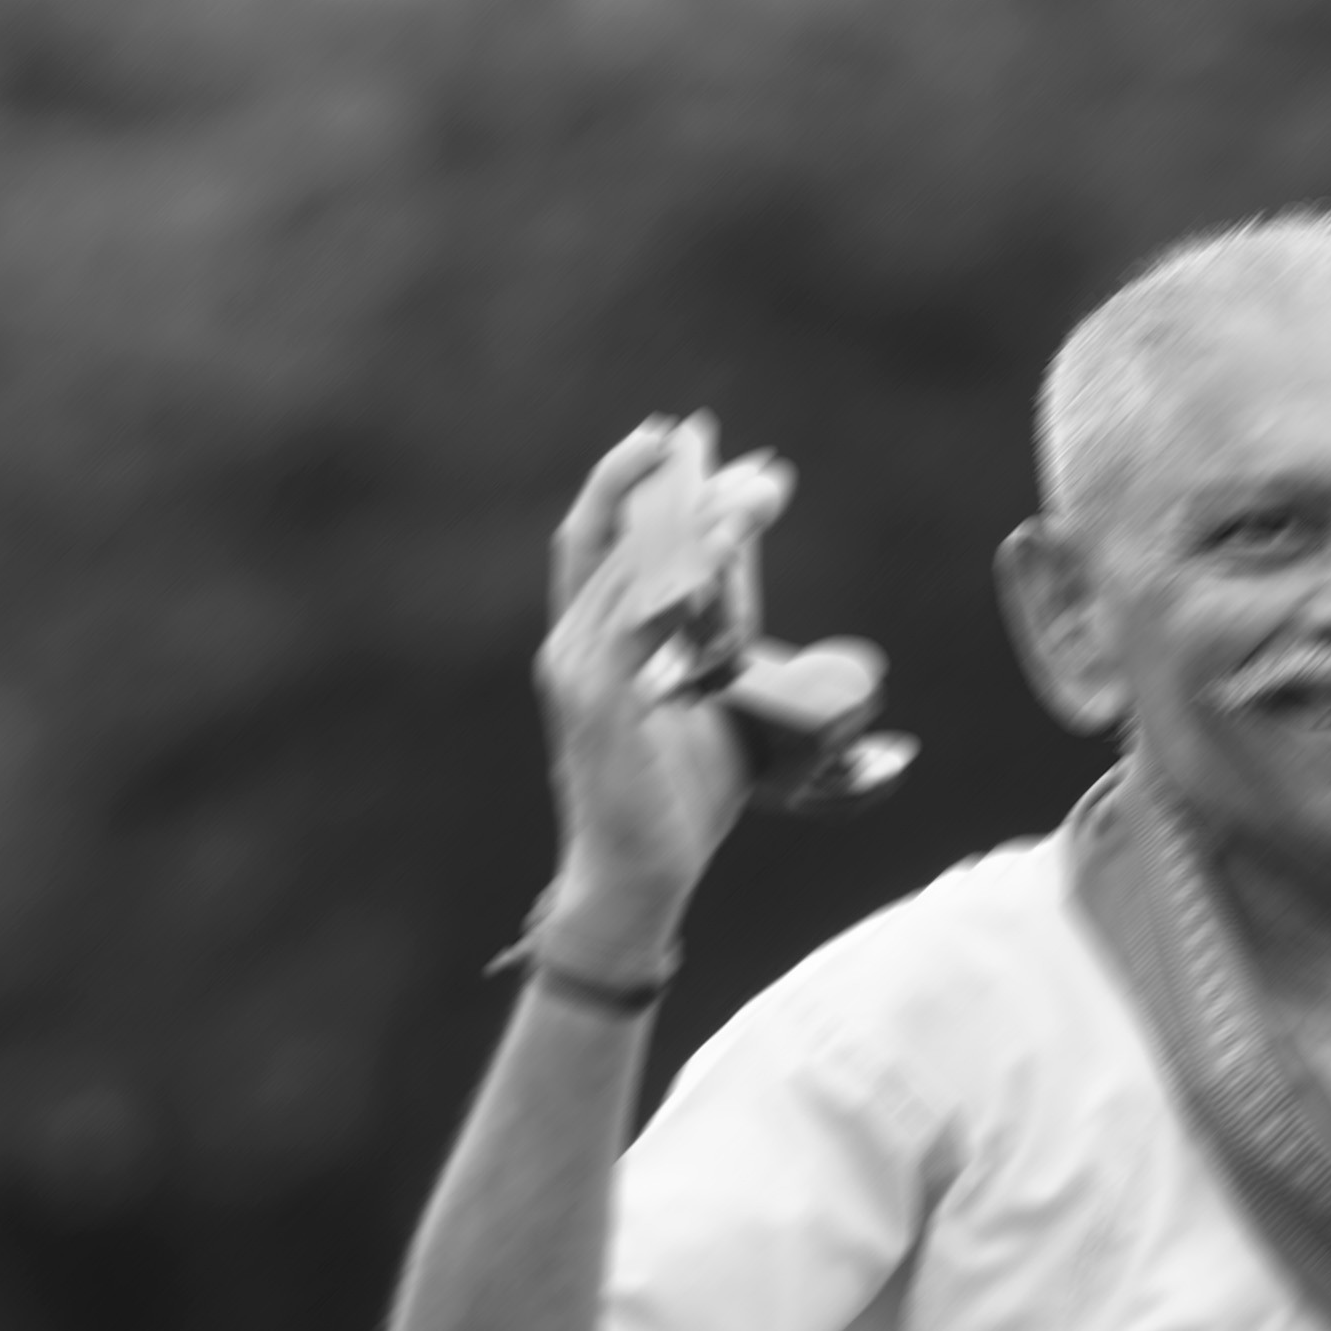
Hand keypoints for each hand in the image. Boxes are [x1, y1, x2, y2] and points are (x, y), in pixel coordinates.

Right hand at [539, 416, 797, 927]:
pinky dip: (674, 584)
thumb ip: (727, 629)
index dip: (674, 488)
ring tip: (754, 499)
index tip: (729, 453)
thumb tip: (752, 571)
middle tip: (742, 460)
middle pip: (619, 531)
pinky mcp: (594, 702)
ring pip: (632, 567)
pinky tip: (717, 558)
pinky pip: (633, 624)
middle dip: (675, 482)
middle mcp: (576, 638)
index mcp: (599, 632)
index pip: (631, 536)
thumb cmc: (678, 797)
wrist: (641, 877)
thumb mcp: (719, 693)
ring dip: (696, 525)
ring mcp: (578, 668)